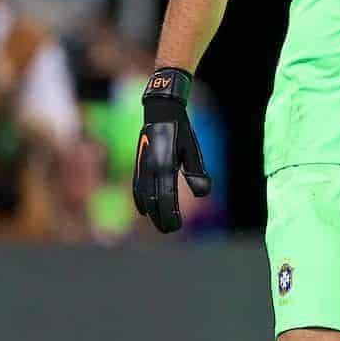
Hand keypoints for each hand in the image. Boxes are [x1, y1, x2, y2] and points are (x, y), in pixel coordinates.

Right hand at [132, 68, 211, 232]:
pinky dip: (139, 200)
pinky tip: (143, 209)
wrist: (161, 111)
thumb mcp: (193, 150)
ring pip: (142, 197)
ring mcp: (141, 167)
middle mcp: (150, 169)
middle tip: (170, 230)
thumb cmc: (181, 130)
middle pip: (153, 202)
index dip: (170, 215)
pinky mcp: (139, 164)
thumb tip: (203, 194)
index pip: (166, 198)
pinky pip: (136, 187)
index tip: (177, 226)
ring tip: (159, 223)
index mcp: (164, 166)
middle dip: (160, 218)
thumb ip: (197, 173)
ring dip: (150, 212)